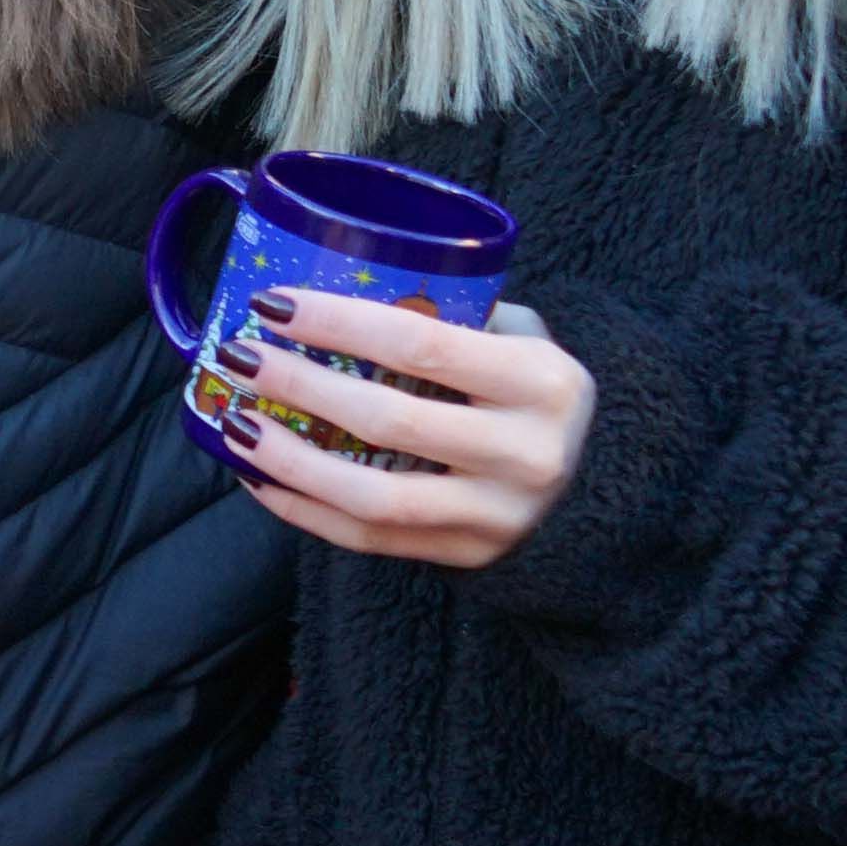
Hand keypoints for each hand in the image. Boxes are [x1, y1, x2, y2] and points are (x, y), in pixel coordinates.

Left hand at [231, 290, 595, 568]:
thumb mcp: (525, 342)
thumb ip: (457, 317)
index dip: (339, 323)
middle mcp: (526, 453)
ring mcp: (498, 514)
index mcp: (542, 381)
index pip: (422, 344)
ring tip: (233, 427)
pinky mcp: (469, 556)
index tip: (273, 304)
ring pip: (372, 497)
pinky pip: (368, 540)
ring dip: (289, 461)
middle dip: (300, 387)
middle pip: (388, 420)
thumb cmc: (539, 396)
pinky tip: (258, 477)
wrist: (612, 486)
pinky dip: (303, 510)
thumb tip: (344, 289)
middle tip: (238, 357)